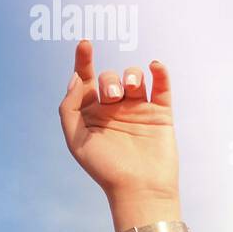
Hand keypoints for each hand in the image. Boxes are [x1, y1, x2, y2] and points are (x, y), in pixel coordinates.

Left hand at [57, 38, 180, 206]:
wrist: (139, 188)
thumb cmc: (104, 167)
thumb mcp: (76, 138)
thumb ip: (70, 107)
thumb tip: (76, 78)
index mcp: (91, 114)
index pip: (86, 81)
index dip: (84, 61)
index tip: (84, 43)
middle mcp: (114, 109)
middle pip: (109, 78)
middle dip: (108, 80)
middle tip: (111, 97)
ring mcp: (138, 109)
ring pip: (133, 77)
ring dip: (130, 75)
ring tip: (130, 88)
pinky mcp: (161, 113)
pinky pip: (162, 86)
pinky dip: (160, 73)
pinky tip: (154, 66)